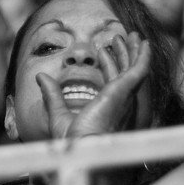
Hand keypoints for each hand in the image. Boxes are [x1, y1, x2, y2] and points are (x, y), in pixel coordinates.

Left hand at [36, 31, 150, 138]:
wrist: (85, 149)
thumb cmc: (73, 141)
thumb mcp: (58, 113)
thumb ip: (52, 94)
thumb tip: (40, 77)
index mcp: (107, 107)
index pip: (110, 81)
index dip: (108, 64)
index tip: (102, 50)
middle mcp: (120, 102)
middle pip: (124, 71)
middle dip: (124, 53)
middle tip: (122, 37)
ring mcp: (124, 96)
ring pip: (132, 67)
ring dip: (132, 50)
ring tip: (131, 35)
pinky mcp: (126, 90)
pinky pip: (139, 68)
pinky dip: (142, 55)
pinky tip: (143, 43)